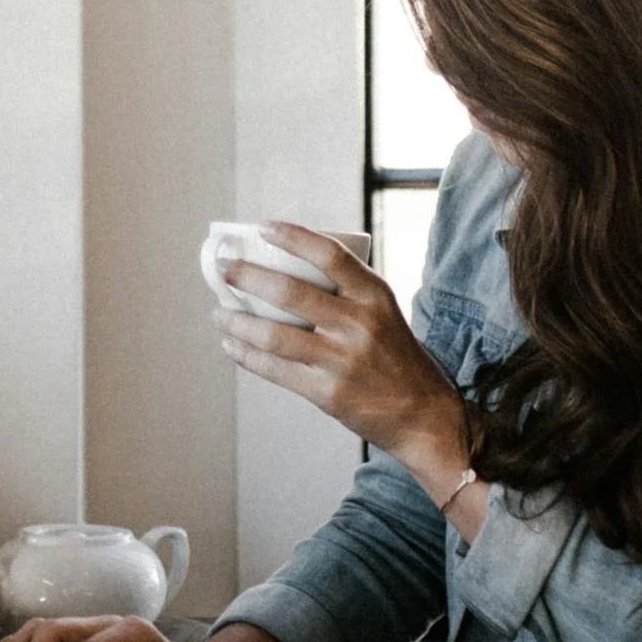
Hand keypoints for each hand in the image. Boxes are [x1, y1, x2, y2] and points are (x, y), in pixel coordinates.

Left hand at [212, 223, 468, 481]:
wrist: (423, 414)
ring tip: (219, 313)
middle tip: (223, 268)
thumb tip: (285, 269)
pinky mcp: (328, 392)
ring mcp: (342, 359)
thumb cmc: (396, 357)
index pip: (330, 254)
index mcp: (375, 295)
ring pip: (274, 334)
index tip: (262, 227)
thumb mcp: (384, 313)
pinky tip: (231, 345)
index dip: (293, 237)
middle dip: (248, 277)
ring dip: (238, 321)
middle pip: (291, 292)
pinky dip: (247, 355)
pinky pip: (276, 369)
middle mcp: (359, 323)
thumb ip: (346, 293)